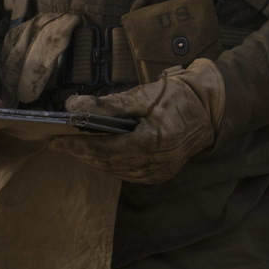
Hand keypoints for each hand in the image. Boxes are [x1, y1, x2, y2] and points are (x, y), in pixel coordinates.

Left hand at [49, 58, 225, 183]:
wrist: (212, 108)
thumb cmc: (180, 95)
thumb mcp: (145, 94)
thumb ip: (110, 104)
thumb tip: (74, 106)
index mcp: (155, 140)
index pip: (107, 148)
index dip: (79, 145)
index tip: (55, 140)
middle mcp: (157, 162)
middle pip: (108, 162)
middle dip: (82, 153)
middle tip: (58, 143)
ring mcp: (160, 172)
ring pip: (116, 170)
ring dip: (94, 159)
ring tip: (74, 147)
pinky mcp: (161, 175)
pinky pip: (127, 173)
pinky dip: (110, 164)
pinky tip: (99, 154)